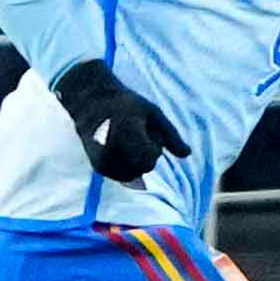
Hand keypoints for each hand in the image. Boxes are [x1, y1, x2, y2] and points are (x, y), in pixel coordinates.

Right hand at [59, 58, 186, 185]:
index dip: (155, 146)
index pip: (151, 158)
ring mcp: (103, 161)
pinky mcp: (99, 168)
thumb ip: (171, 136)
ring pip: (135, 174)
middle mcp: (111, 149)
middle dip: (146, 153)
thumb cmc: (127, 105)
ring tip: (126, 139)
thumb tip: (187, 154)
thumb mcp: (153, 113)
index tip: (146, 129)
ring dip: (136, 160)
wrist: (92, 104)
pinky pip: (124, 176)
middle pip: (145, 167)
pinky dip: (127, 165)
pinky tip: (120, 148)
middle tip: (135, 132)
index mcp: (126, 133)